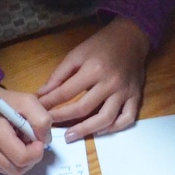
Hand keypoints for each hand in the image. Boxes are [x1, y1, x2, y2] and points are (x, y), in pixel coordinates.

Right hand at [0, 89, 52, 174]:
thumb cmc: (6, 102)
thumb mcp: (28, 102)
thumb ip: (42, 120)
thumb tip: (45, 141)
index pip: (23, 158)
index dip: (36, 151)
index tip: (37, 139)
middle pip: (19, 169)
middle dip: (31, 157)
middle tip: (29, 140)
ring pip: (13, 172)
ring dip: (23, 159)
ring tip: (19, 141)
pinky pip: (4, 171)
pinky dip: (12, 161)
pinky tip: (9, 147)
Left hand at [37, 17, 148, 140]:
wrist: (131, 37)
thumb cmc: (101, 44)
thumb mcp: (77, 53)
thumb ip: (59, 75)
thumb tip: (42, 94)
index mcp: (94, 69)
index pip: (66, 92)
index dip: (49, 103)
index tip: (38, 110)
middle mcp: (110, 83)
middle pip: (84, 108)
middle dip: (62, 118)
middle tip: (49, 125)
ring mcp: (125, 92)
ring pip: (105, 119)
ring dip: (86, 130)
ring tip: (70, 136)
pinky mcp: (136, 96)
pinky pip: (127, 118)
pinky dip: (114, 128)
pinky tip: (99, 131)